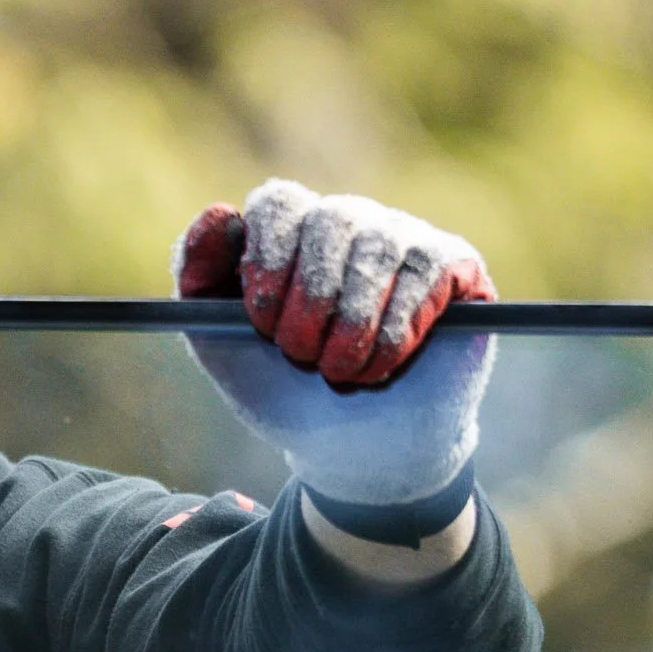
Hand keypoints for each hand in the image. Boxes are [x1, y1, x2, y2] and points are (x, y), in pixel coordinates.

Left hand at [173, 179, 492, 389]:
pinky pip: (428, 275)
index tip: (260, 322)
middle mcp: (348, 220)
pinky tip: (381, 365)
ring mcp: (405, 238)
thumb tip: (219, 213)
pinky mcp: (455, 265)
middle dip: (309, 301)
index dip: (267, 262)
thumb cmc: (279, 385)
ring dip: (352, 325)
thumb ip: (197, 275)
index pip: (278, 203)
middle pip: (330, 222)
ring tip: (339, 374)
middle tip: (300, 356)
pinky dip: (397, 330)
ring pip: (379, 250)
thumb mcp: (217, 338)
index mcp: (289, 228)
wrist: (348, 448)